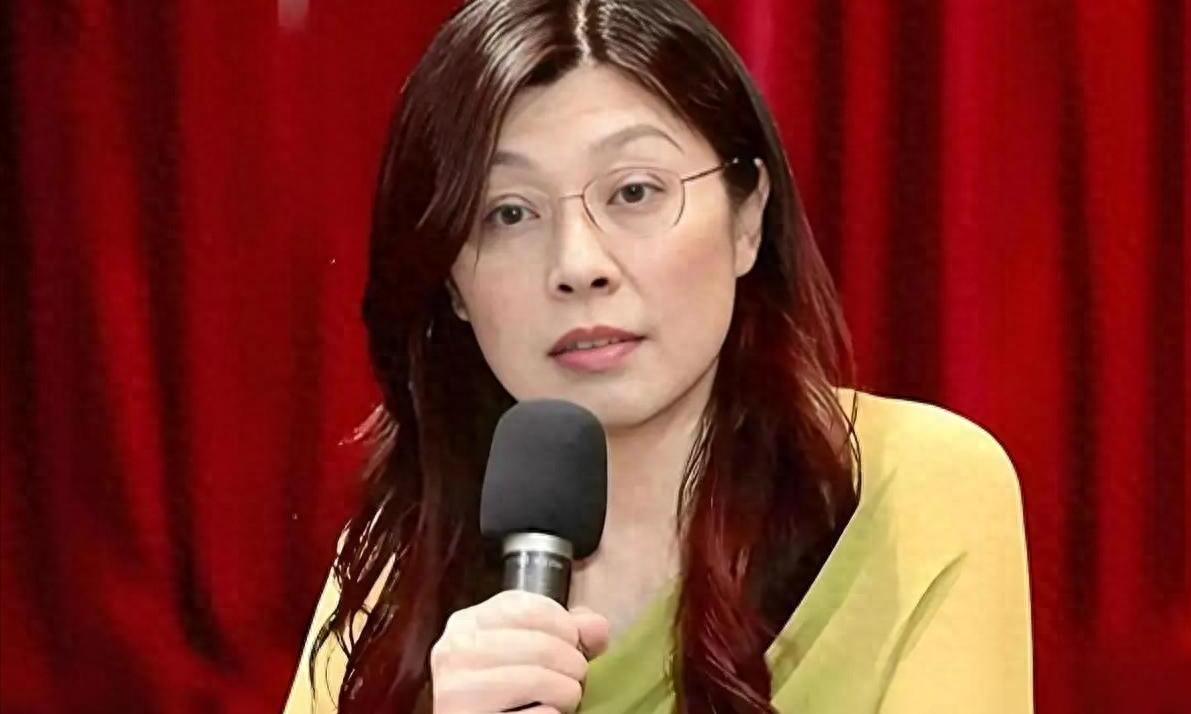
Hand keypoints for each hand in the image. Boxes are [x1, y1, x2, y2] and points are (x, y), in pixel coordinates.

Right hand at [429, 590, 610, 713]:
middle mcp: (454, 651)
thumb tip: (597, 627)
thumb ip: (564, 632)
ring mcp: (456, 691)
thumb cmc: (501, 690)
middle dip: (572, 665)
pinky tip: (543, 713)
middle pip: (540, 645)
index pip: (530, 607)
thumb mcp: (527, 650)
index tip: (572, 644)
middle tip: (572, 680)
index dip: (566, 627)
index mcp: (468, 623)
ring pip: (537, 680)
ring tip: (561, 700)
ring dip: (566, 693)